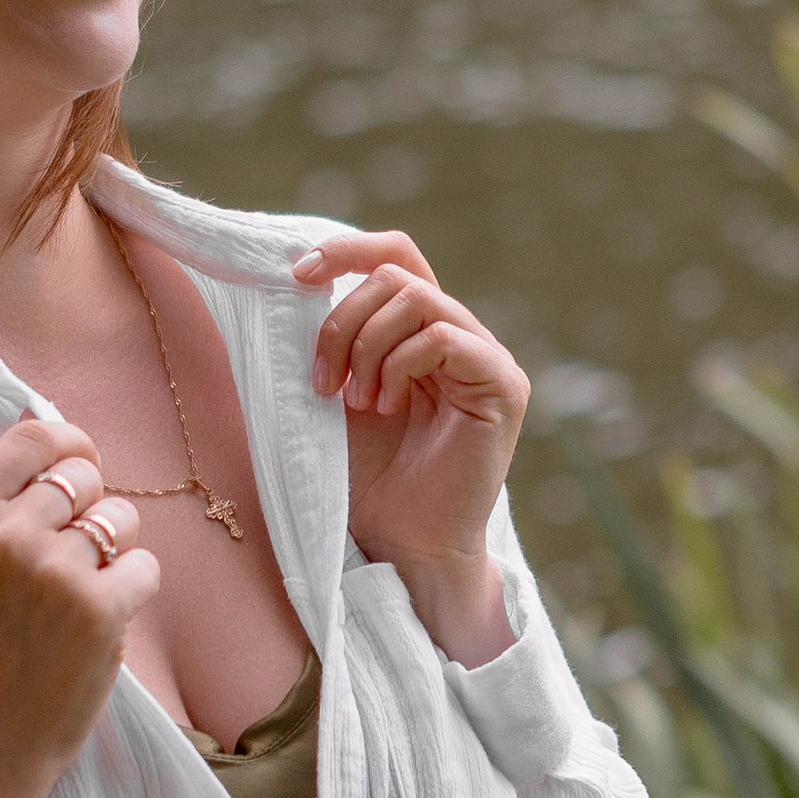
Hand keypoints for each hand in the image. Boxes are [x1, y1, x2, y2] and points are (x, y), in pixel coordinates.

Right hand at [0, 414, 158, 797]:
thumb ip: (1, 507)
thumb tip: (61, 441)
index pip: (32, 436)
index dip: (68, 445)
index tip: (81, 467)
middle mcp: (6, 536)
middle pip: (83, 475)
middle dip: (92, 509)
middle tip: (73, 560)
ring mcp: (54, 571)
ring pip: (121, 518)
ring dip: (116, 552)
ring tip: (83, 595)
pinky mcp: (99, 609)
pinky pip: (146, 567)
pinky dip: (134, 593)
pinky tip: (102, 623)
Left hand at [293, 231, 526, 668]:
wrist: (402, 547)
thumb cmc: (366, 482)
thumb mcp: (333, 396)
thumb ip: (331, 338)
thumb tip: (297, 275)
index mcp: (420, 333)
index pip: (395, 256)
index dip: (347, 250)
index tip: (296, 274)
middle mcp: (459, 336)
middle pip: (396, 274)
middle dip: (342, 321)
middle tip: (324, 383)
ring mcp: (485, 358)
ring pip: (416, 298)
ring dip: (367, 347)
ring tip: (357, 402)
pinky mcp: (502, 385)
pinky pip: (443, 336)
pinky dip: (400, 364)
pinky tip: (388, 407)